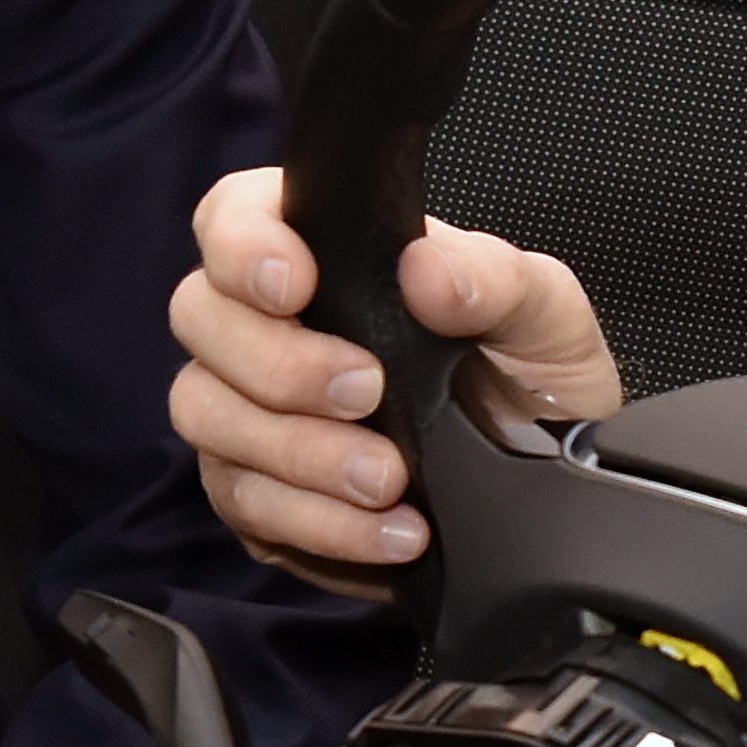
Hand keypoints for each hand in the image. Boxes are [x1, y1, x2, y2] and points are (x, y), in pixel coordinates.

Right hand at [165, 165, 621, 592]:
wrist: (546, 485)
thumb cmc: (533, 378)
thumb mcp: (545, 316)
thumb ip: (494, 280)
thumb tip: (427, 272)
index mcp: (327, 252)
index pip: (235, 215)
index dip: (242, 245)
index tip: (294, 285)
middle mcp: (271, 325)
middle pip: (200, 316)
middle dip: (277, 363)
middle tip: (366, 393)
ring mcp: (252, 411)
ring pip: (207, 417)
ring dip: (298, 455)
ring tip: (388, 480)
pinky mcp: (261, 495)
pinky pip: (247, 508)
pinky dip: (318, 525)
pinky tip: (386, 532)